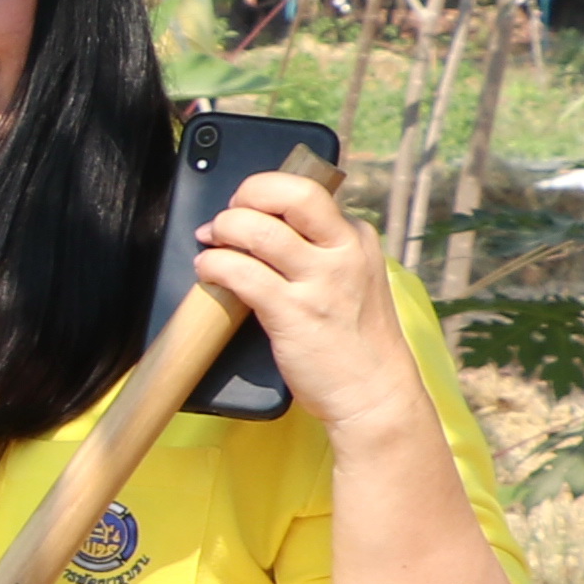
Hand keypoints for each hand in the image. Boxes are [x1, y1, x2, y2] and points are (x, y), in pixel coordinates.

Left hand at [186, 164, 424, 429]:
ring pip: (258, 230)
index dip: (264, 192)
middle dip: (248, 194)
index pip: (307, 190)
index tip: (245, 207)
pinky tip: (209, 273)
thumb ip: (319, 249)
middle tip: (228, 218)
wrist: (374, 392)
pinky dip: (214, 265)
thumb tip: (263, 223)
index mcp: (355, 238)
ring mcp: (319, 282)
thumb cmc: (353, 338)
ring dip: (222, 230)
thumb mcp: (350, 277)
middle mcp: (342, 252)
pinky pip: (241, 273)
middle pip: (292, 193)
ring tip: (212, 245)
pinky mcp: (292, 313)